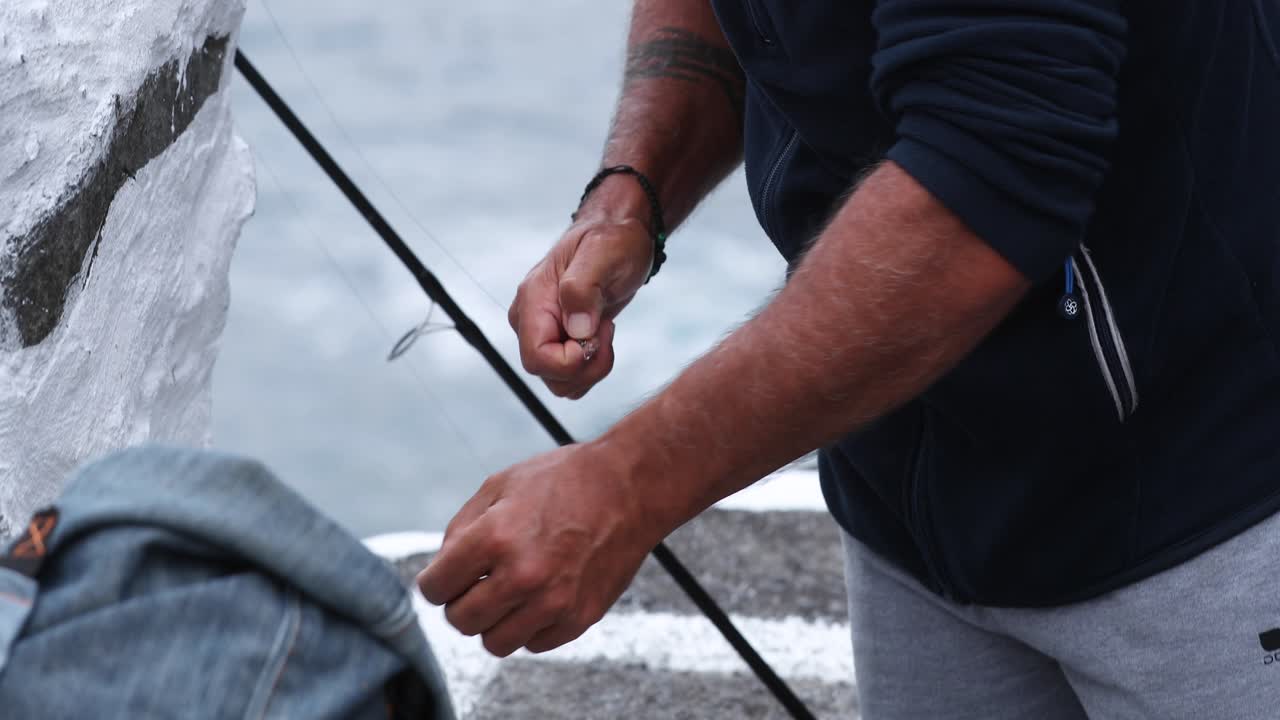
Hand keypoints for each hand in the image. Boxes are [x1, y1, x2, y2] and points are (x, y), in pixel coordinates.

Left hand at [416, 442, 659, 656]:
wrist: (629, 488)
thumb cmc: (563, 481)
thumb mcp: (499, 486)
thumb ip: (460, 531)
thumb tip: (441, 572)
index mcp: (494, 538)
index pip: (435, 589)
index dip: (436, 581)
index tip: (448, 576)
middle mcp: (522, 576)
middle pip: (461, 621)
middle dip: (461, 603)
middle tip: (478, 584)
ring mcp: (553, 602)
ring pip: (494, 642)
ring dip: (494, 621)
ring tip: (509, 593)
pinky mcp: (579, 618)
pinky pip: (534, 643)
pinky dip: (530, 626)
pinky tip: (540, 595)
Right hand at [508, 211, 652, 398]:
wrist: (619, 235)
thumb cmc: (612, 239)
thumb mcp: (604, 253)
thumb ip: (583, 289)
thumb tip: (576, 330)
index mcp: (533, 300)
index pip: (536, 358)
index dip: (569, 362)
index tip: (596, 336)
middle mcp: (531, 321)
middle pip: (547, 374)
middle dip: (586, 365)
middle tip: (606, 329)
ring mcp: (544, 333)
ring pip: (559, 381)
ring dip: (591, 368)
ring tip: (604, 329)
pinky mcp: (559, 341)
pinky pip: (570, 376)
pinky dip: (591, 368)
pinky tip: (601, 335)